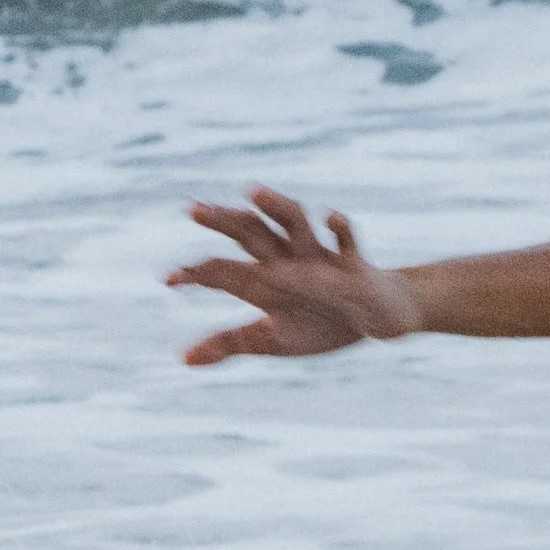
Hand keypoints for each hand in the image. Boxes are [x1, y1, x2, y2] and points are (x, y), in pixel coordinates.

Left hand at [166, 191, 424, 365]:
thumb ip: (230, 342)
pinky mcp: (356, 267)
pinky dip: (339, 230)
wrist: (381, 313)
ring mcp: (323, 260)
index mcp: (267, 278)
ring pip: (296, 225)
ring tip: (252, 191)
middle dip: (223, 221)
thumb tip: (182, 359)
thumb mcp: (273, 338)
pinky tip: (330, 216)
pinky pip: (347, 245)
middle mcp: (289, 260)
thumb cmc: (322, 322)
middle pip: (252, 234)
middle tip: (193, 208)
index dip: (197, 273)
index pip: (225, 270)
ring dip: (276, 207)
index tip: (169, 279)